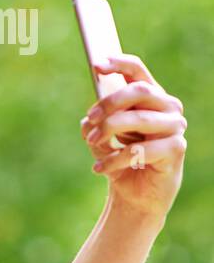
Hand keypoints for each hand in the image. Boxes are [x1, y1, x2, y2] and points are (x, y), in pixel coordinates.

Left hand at [80, 53, 185, 223]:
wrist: (137, 198)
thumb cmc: (122, 164)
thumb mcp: (104, 142)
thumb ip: (96, 127)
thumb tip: (86, 121)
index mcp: (151, 99)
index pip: (138, 73)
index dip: (119, 64)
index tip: (96, 65)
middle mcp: (168, 108)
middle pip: (139, 91)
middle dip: (109, 103)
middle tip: (89, 120)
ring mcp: (175, 128)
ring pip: (140, 118)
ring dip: (110, 130)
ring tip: (91, 143)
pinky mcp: (175, 149)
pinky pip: (141, 150)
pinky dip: (115, 159)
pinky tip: (98, 168)